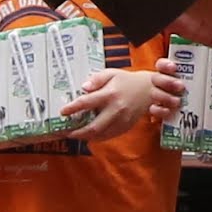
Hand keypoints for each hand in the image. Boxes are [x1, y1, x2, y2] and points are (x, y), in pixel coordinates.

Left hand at [64, 64, 178, 137]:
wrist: (149, 90)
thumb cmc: (127, 80)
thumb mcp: (111, 73)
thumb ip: (96, 79)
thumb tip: (83, 88)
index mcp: (110, 94)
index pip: (86, 103)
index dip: (72, 108)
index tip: (62, 112)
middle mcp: (116, 109)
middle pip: (93, 127)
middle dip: (78, 132)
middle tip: (67, 132)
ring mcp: (122, 120)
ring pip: (101, 135)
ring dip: (86, 137)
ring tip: (76, 135)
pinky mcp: (126, 127)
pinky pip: (109, 136)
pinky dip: (98, 137)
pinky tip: (90, 135)